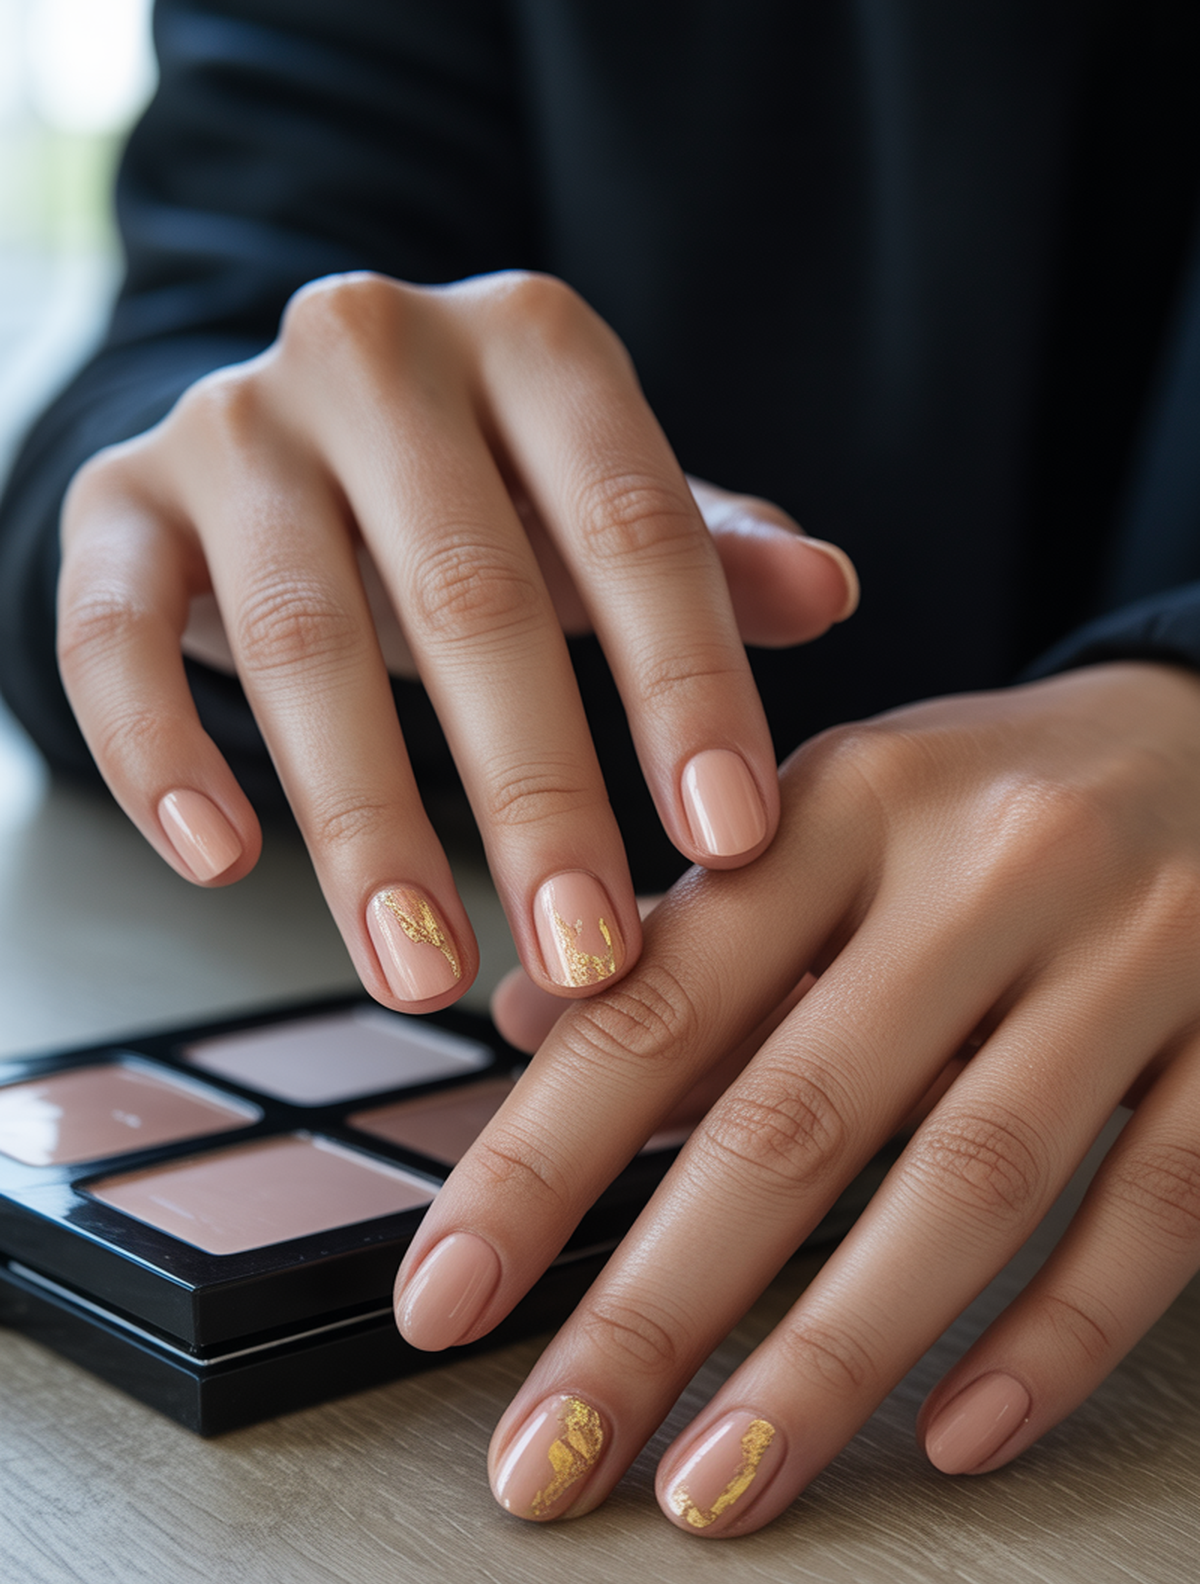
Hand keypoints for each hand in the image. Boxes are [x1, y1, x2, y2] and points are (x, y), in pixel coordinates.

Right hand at [56, 271, 854, 1010]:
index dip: (684, 688)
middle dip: (535, 792)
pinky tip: (222, 865)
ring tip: (422, 976)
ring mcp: (232, 422)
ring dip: (365, 825)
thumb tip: (829, 592)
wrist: (291, 436)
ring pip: (298, 634)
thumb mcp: (603, 511)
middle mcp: (376, 352)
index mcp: (533, 344)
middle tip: (585, 958)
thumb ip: (707, 551)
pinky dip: (158, 755)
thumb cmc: (486, 500)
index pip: (632, 522)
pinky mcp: (115, 504)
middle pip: (469, 592)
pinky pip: (110, 636)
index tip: (730, 846)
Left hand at [392, 663, 1199, 1533]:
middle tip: (548, 1454)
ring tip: (716, 1485)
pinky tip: (954, 1435)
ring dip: (828, 1359)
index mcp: (845, 804)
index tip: (443, 1305)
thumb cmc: (996, 800)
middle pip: (794, 1116)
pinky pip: (1152, 1210)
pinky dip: (1053, 1339)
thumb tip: (531, 1028)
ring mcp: (1133, 956)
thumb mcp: (831, 816)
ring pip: (969, 1183)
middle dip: (651, 1309)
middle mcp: (984, 869)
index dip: (535, 1164)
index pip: (658, 1001)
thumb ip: (695, 930)